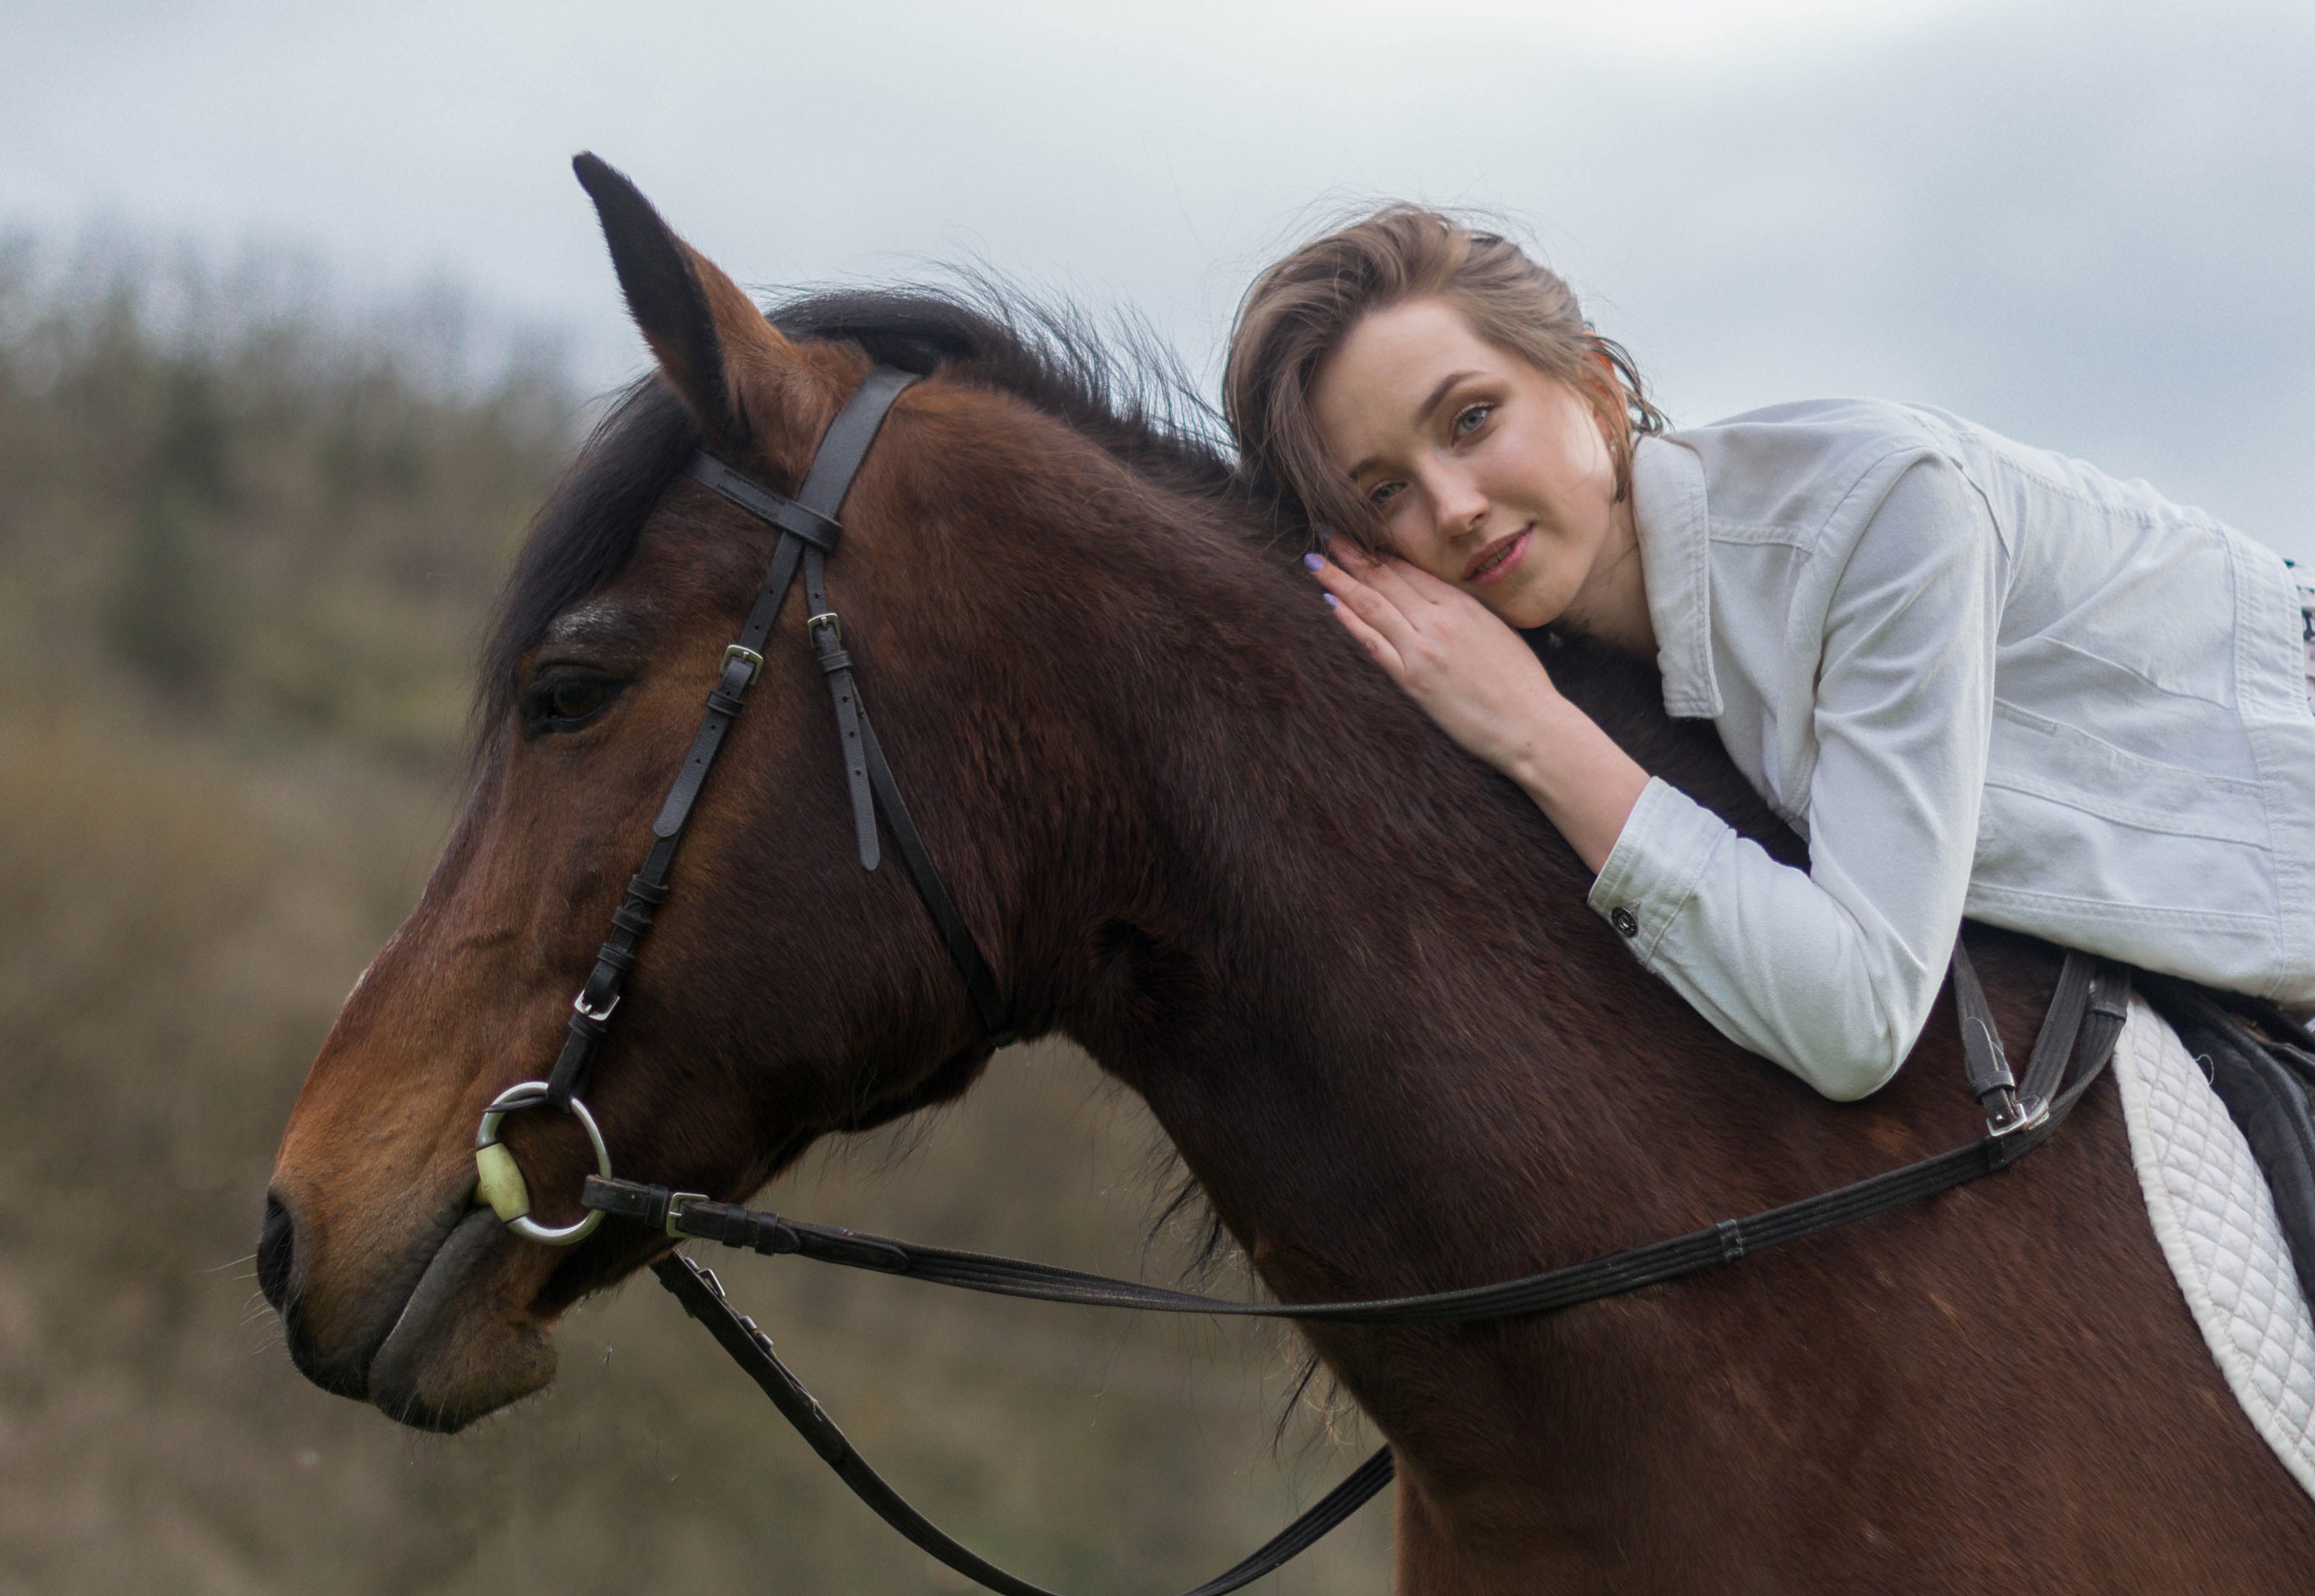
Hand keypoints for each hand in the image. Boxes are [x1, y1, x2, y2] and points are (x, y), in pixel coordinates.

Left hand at [1305, 545, 1562, 777]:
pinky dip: (1350, 621)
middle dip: (1353, 553)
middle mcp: (1439, 620)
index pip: (1409, 569)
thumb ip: (1465, 612)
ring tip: (1315, 561)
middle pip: (1386, 578)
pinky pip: (1373, 643)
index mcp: (1462, 605)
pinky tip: (1330, 602)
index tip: (1358, 534)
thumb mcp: (1497, 631)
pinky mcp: (1412, 680)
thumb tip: (1440, 600)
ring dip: (1340, 580)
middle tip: (1326, 532)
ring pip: (1372, 604)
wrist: (1531, 726)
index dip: (1380, 550)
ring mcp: (1423, 649)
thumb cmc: (1521, 684)